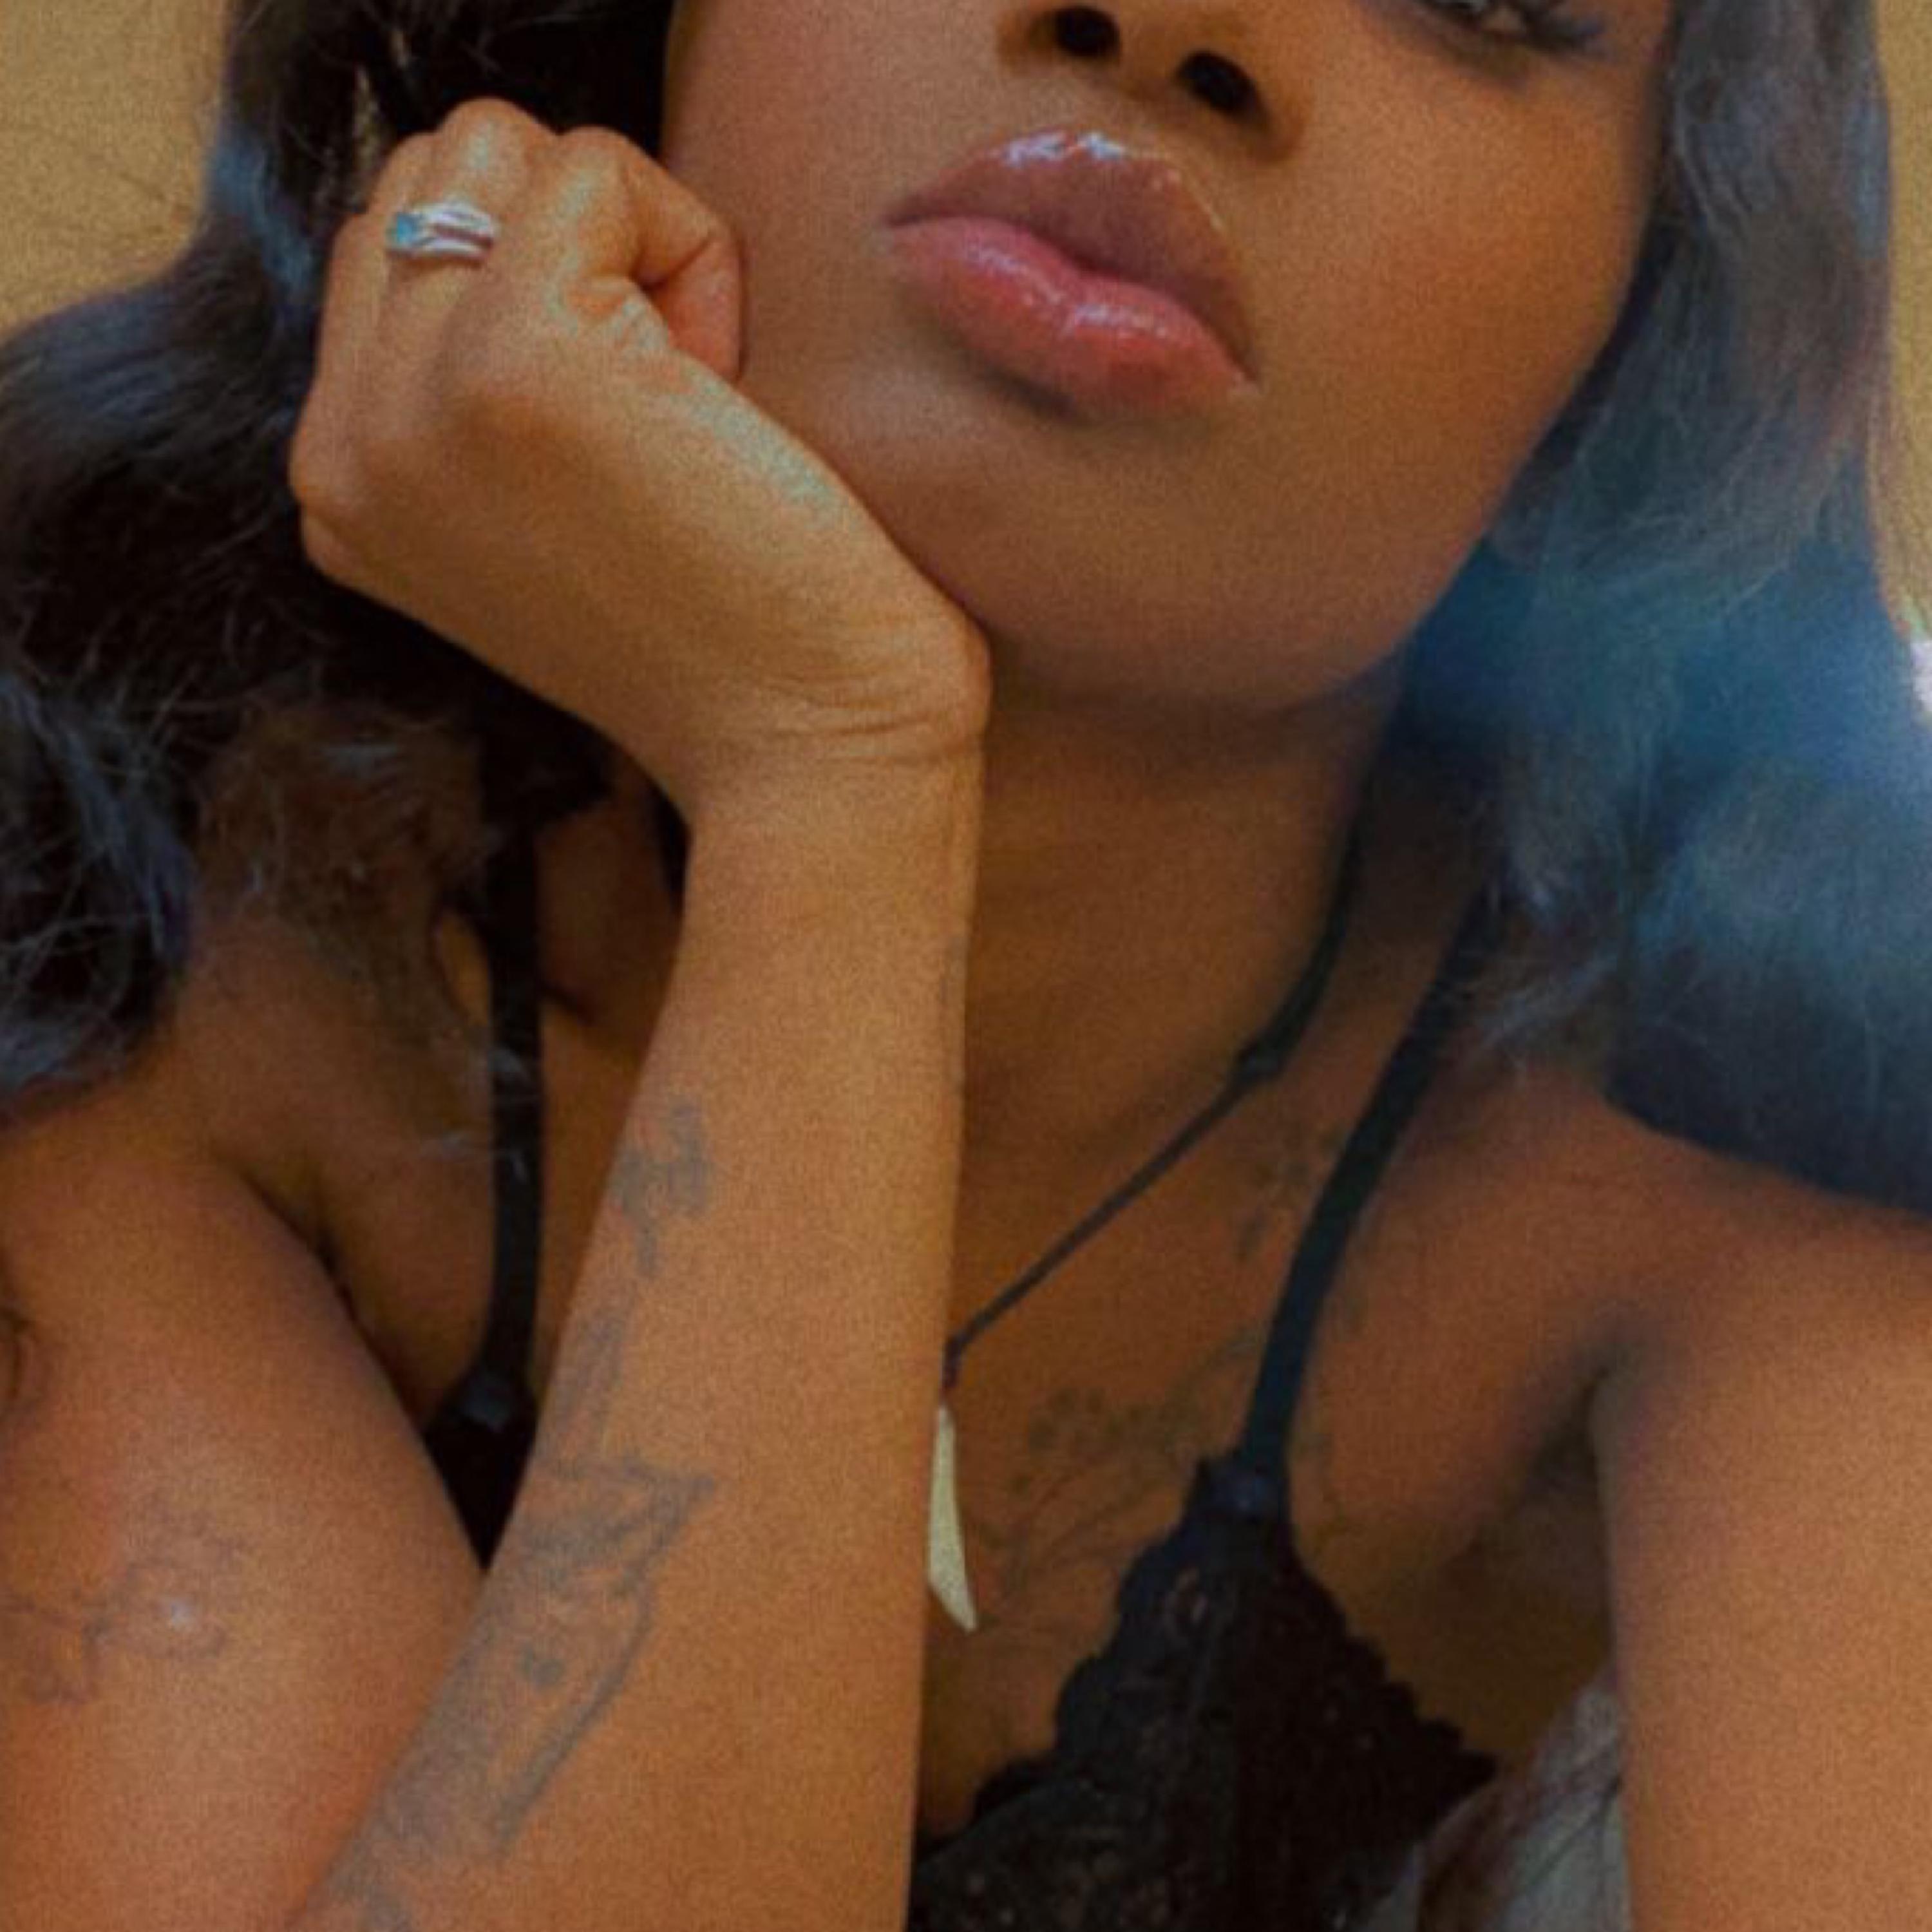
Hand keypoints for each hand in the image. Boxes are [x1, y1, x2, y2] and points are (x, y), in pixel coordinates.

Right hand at [287, 98, 990, 822]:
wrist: (811, 754)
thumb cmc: (730, 639)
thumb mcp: (545, 518)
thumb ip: (466, 396)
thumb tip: (498, 228)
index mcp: (340, 485)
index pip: (393, 244)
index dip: (543, 289)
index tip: (627, 437)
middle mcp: (342, 446)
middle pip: (428, 176)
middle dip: (573, 247)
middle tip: (665, 410)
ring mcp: (412, 401)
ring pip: (491, 149)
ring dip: (624, 240)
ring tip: (684, 398)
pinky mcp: (515, 358)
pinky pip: (595, 171)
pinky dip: (694, 251)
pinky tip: (723, 394)